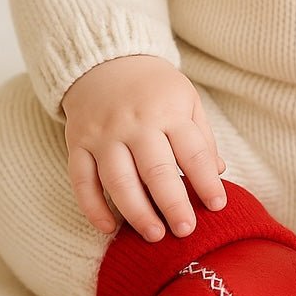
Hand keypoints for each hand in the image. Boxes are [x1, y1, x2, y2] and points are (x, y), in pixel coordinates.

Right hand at [62, 55, 227, 241]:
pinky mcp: (77, 143)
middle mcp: (135, 124)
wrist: (106, 60)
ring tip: (155, 235)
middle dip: (174, 205)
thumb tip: (218, 172)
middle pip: (156, 171)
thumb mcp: (187, 100)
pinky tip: (110, 228)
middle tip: (186, 230)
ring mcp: (103, 134)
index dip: (207, 182)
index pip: (193, 152)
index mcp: (169, 111)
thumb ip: (202, 137)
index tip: (218, 206)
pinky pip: (82, 181)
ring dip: (137, 213)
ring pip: (118, 181)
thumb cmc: (155, 87)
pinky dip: (93, 208)